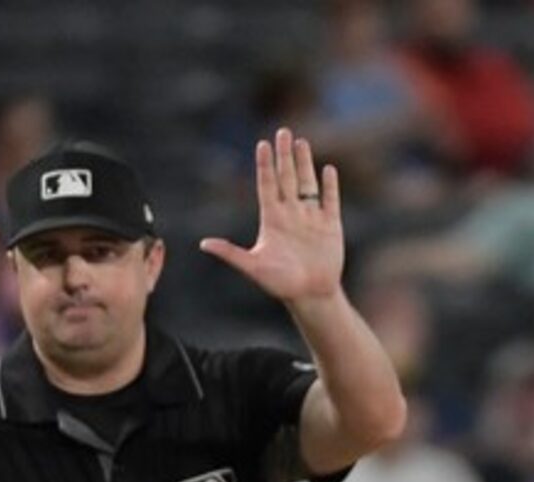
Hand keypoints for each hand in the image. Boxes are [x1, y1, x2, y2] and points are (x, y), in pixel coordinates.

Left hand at [198, 128, 345, 306]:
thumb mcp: (253, 267)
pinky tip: (328, 169)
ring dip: (304, 163)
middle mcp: (291, 214)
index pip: (266, 185)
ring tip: (301, 142)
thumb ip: (230, 253)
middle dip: (284, 155)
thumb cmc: (280, 284)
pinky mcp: (330, 225)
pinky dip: (330, 186)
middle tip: (283, 132)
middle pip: (286, 178)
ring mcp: (310, 218)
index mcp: (272, 219)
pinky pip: (330, 200)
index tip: (262, 144)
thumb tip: (203, 245)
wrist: (310, 296)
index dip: (265, 165)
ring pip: (307, 183)